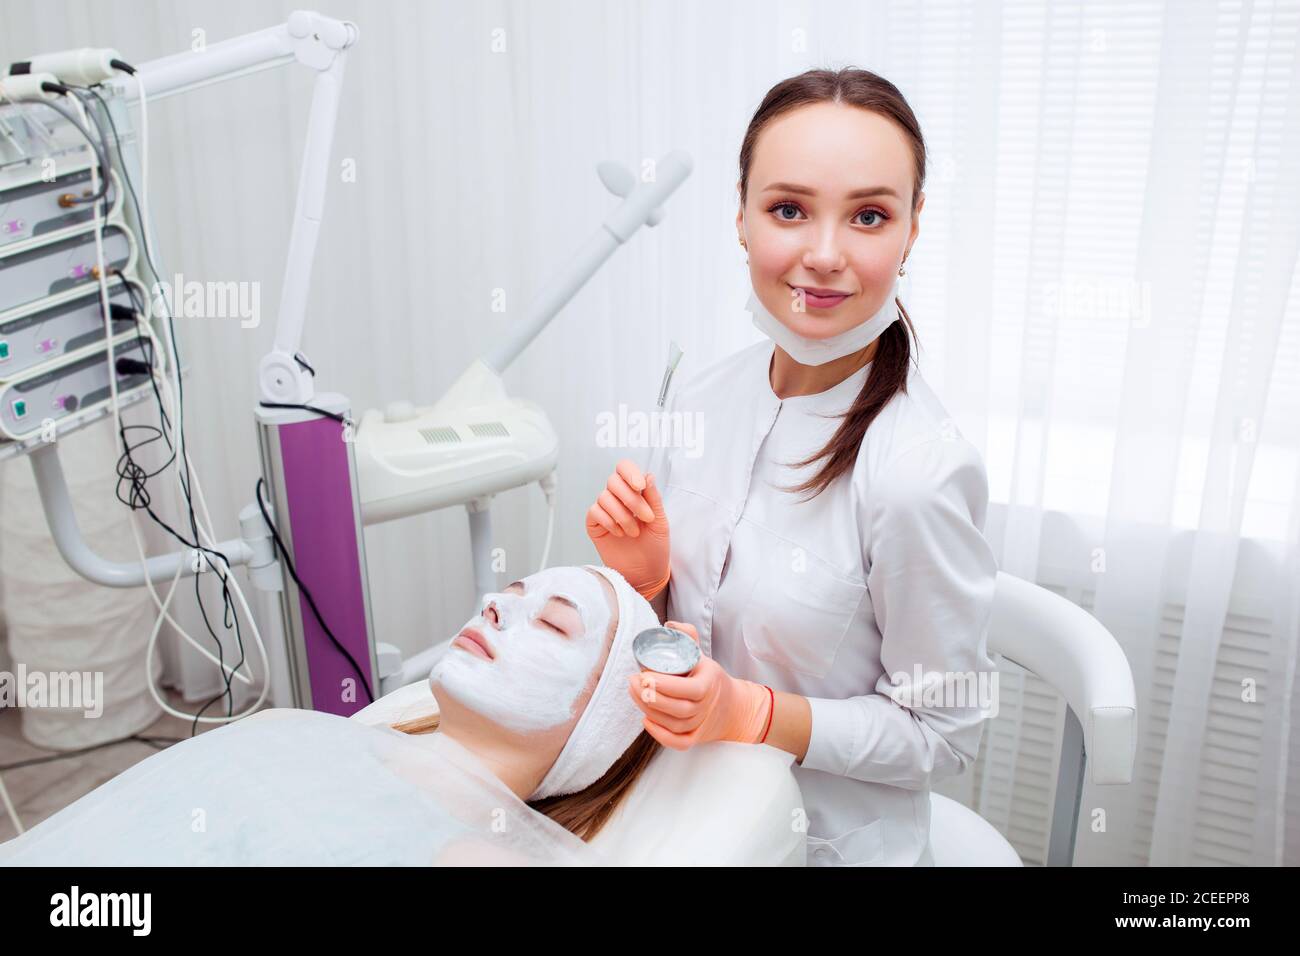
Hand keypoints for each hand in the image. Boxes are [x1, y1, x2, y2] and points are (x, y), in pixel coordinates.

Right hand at [585, 458, 669, 600]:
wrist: (646, 574)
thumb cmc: (655, 548)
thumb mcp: (660, 522)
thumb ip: (654, 498)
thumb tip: (648, 475)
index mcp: (635, 492)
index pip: (624, 468)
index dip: (629, 472)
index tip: (640, 486)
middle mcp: (617, 498)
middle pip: (613, 480)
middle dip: (631, 499)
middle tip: (646, 518)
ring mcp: (605, 511)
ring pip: (604, 497)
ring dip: (622, 515)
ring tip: (634, 532)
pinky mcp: (594, 525)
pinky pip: (594, 511)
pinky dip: (609, 521)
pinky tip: (619, 534)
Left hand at [626, 621, 772, 748]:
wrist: (730, 706)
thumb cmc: (709, 677)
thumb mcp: (701, 654)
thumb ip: (687, 636)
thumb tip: (668, 625)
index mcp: (709, 683)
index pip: (689, 688)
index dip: (664, 685)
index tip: (644, 674)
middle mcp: (706, 706)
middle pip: (678, 709)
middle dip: (651, 697)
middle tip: (633, 681)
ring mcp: (701, 724)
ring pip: (674, 724)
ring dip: (650, 711)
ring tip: (634, 693)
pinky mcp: (695, 737)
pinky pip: (678, 742)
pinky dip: (660, 735)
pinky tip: (646, 720)